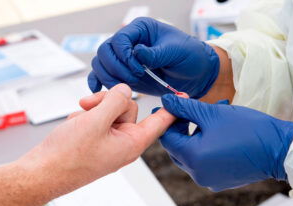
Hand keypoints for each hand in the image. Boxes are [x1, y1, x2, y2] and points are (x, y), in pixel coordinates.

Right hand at [18, 84, 176, 193]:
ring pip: (111, 110)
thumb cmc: (68, 156)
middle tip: (89, 108)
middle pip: (129, 108)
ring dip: (95, 109)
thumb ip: (114, 102)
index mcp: (131, 143)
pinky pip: (99, 117)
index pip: (158, 122)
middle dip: (108, 103)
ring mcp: (109, 140)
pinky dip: (87, 116)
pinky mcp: (97, 138)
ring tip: (79, 119)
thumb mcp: (95, 122)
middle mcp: (123, 142)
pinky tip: (76, 125)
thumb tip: (124, 90)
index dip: (171, 107)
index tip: (185, 96)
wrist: (42, 171)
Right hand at [88, 17, 219, 97]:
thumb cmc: (189, 56)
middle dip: (116, 68)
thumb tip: (137, 52)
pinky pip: (102, 74)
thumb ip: (156, 53)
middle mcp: (129, 42)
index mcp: (140, 29)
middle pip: (105, 51)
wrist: (195, 74)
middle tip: (134, 79)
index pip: (119, 39)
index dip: (124, 56)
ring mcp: (124, 58)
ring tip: (127, 88)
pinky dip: (98, 81)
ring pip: (101, 64)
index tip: (139, 69)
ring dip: (109, 77)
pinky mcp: (123, 73)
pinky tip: (98, 89)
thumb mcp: (176, 51)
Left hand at [159, 94, 292, 190]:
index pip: (167, 138)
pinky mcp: (220, 179)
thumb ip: (185, 107)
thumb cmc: (248, 129)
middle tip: (190, 108)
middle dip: (182, 126)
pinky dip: (206, 144)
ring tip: (211, 113)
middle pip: (178, 147)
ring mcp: (209, 179)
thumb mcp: (212, 113)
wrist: (280, 150)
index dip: (167, 119)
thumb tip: (166, 101)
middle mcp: (198, 173)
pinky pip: (204, 160)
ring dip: (196, 132)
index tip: (170, 105)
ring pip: (191, 153)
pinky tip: (218, 129)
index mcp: (193, 158)